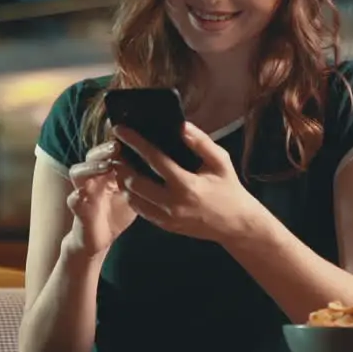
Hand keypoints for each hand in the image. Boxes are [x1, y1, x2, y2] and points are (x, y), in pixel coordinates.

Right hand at [63, 140, 137, 257]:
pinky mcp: (78, 210)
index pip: (108, 151)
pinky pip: (73, 201)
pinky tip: (81, 194)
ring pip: (77, 172)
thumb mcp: (131, 194)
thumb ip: (138, 179)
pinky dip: (76, 197)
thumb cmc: (117, 213)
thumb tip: (160, 163)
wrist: (99, 239)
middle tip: (116, 146)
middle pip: (92, 156)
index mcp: (106, 172)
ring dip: (90, 167)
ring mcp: (82, 192)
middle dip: (103, 150)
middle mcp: (92, 177)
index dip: (115, 142)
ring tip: (106, 166)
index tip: (128, 134)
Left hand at [113, 122, 269, 244]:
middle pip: (135, 181)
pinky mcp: (166, 226)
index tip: (121, 130)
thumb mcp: (221, 161)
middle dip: (121, 163)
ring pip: (133, 198)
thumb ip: (201, 142)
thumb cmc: (229, 189)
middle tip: (116, 150)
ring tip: (121, 165)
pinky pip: (140, 210)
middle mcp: (173, 203)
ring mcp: (167, 217)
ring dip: (123, 180)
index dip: (135, 142)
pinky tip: (132, 183)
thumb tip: (181, 125)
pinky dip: (132, 195)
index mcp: (187, 184)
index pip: (154, 159)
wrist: (236, 224)